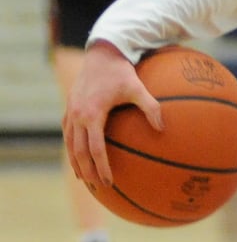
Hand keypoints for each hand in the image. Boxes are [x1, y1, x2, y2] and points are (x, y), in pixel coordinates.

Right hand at [63, 42, 161, 189]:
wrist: (101, 54)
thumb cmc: (121, 72)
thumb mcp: (139, 88)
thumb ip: (151, 107)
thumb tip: (164, 128)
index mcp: (92, 115)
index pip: (96, 149)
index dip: (102, 167)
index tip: (110, 181)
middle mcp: (77, 116)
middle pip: (78, 152)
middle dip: (87, 171)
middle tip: (97, 187)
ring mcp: (70, 113)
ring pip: (69, 144)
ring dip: (76, 163)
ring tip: (85, 178)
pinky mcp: (69, 109)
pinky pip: (68, 134)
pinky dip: (72, 148)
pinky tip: (79, 156)